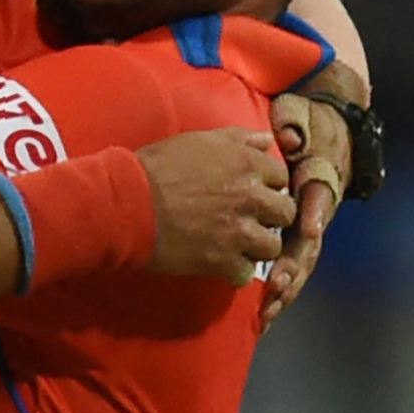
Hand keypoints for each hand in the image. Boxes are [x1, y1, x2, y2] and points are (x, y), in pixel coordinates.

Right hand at [134, 126, 294, 283]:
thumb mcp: (198, 141)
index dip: (269, 185)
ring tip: (238, 245)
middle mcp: (250, 196)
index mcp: (246, 163)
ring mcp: (238, 231)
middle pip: (285, 213)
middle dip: (271, 217)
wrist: (128, 204)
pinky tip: (222, 264)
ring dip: (257, 247)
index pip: (281, 176)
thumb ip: (238, 139)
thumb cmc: (157, 168)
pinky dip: (235, 271)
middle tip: (251, 221)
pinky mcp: (222, 261)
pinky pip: (246, 273)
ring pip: (272, 247)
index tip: (254, 192)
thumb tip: (266, 140)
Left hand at [264, 96, 353, 323]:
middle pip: (309, 244)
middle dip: (294, 267)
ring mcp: (306, 228)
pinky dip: (277, 293)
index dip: (315, 212)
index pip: (320, 198)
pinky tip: (263, 316)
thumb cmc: (309, 126)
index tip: (309, 227)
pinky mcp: (292, 239)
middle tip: (276, 286)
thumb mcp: (304, 119)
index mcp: (320, 181)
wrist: (323, 132)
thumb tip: (291, 135)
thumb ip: (297, 126)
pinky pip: (286, 268)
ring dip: (285, 289)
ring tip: (267, 313)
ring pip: (299, 263)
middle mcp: (316, 210)